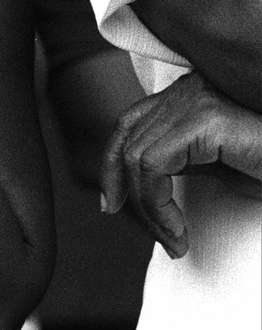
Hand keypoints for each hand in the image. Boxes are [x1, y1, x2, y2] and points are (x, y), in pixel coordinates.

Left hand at [100, 73, 261, 258]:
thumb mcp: (218, 164)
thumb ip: (180, 159)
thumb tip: (137, 181)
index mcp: (188, 95)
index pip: (130, 122)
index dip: (112, 163)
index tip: (111, 204)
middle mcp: (189, 90)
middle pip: (128, 137)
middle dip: (128, 192)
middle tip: (154, 234)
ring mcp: (197, 100)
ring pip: (137, 156)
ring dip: (149, 208)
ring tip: (175, 239)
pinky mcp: (208, 120)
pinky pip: (154, 164)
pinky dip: (158, 204)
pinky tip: (180, 230)